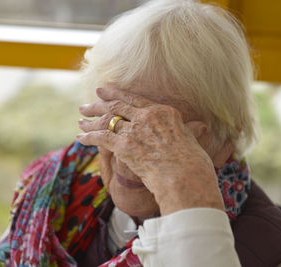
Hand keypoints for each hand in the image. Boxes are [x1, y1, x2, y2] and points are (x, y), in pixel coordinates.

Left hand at [77, 87, 223, 214]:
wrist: (185, 177)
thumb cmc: (193, 163)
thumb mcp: (193, 139)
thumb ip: (191, 130)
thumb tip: (201, 127)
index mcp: (164, 112)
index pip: (135, 99)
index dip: (117, 94)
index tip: (105, 90)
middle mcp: (147, 116)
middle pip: (117, 106)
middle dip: (100, 103)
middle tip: (88, 103)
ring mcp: (135, 130)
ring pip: (106, 120)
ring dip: (91, 119)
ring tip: (80, 117)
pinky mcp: (124, 145)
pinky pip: (101, 137)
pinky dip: (88, 137)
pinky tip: (79, 137)